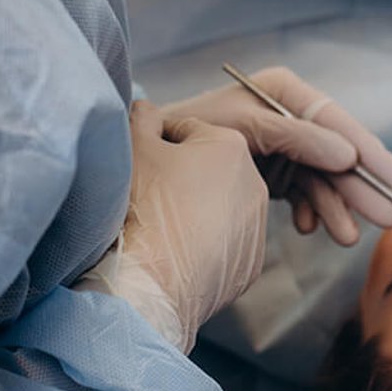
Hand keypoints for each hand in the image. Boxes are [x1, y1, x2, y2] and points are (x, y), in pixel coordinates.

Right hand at [76, 101, 267, 351]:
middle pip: (209, 169)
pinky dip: (206, 245)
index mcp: (231, 144)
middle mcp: (255, 183)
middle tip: (151, 198)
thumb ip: (142, 117)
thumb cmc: (143, 208)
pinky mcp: (251, 264)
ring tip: (164, 228)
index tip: (142, 167)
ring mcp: (257, 227)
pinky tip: (178, 253)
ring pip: (220, 207)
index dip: (157, 146)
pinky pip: (225, 244)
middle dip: (183, 177)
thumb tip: (146, 109)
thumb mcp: (134, 147)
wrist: (151, 281)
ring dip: (196, 211)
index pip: (186, 131)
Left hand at [163, 67, 391, 245]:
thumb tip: (348, 156)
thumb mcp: (242, 130)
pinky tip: (309, 228)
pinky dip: (310, 211)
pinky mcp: (271, 173)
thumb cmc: (186, 134)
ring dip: (337, 207)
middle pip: (334, 151)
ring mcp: (279, 147)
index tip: (389, 178)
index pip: (333, 120)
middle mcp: (285, 116)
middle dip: (359, 186)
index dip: (365, 149)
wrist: (145, 166)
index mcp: (280, 92)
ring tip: (347, 237)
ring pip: (322, 178)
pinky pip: (303, 194)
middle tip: (389, 217)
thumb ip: (296, 138)